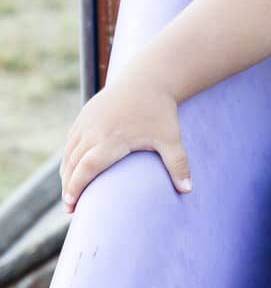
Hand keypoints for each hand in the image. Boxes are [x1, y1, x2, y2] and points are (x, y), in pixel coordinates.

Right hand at [60, 72, 191, 212]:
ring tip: (69, 194)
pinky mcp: (84, 115)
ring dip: (66, 173)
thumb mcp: (171, 139)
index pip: (88, 167)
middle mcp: (95, 130)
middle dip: (69, 186)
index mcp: (113, 138)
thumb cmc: (160, 112)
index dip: (77, 186)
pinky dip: (68, 157)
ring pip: (69, 152)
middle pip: (74, 163)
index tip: (72, 204)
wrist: (148, 79)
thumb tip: (188, 190)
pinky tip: (71, 171)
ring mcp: (87, 121)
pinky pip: (71, 140)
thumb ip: (178, 165)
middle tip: (70, 208)